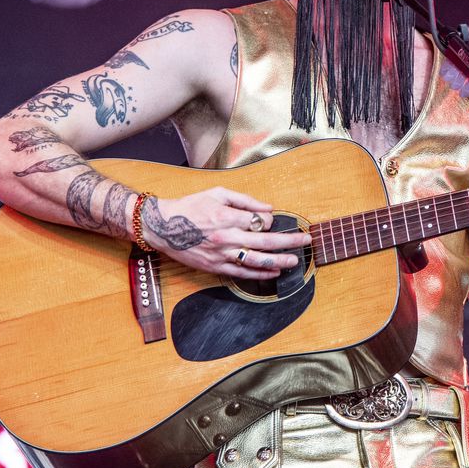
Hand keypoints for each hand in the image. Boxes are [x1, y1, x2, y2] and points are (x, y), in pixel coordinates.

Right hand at [140, 187, 309, 278]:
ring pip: (257, 261)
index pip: (261, 221)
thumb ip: (245, 200)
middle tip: (306, 241)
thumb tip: (269, 208)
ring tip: (294, 261)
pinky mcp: (215, 267)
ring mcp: (221, 254)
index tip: (272, 221)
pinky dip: (259, 274)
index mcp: (227, 217)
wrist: (163, 226)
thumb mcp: (217, 194)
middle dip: (289, 242)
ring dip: (279, 262)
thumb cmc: (190, 207)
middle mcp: (226, 237)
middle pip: (266, 242)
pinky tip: (273, 273)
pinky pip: (242, 272)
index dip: (271, 221)